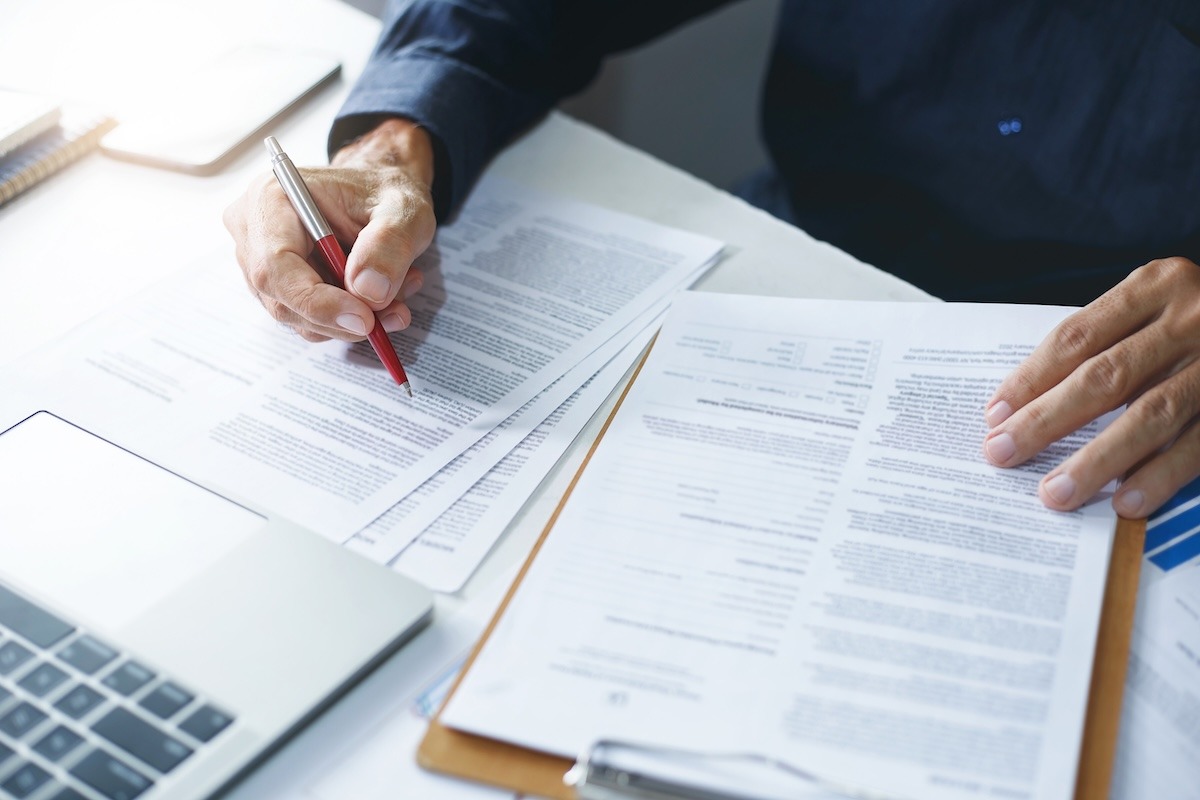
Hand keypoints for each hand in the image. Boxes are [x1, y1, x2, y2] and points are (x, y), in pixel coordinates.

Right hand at [223, 118, 435, 341]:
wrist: (382, 198)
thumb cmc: (384, 193)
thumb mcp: (402, 209)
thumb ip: (389, 245)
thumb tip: (368, 291)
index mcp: (273, 197)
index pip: (275, 266)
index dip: (317, 302)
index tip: (364, 318)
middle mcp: (255, 230)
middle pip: (284, 300)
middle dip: (342, 318)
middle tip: (393, 313)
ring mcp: (263, 262)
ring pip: (299, 317)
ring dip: (352, 321)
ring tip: (397, 294)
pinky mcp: (281, 287)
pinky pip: (310, 320)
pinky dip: (349, 320)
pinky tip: (379, 296)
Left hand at [982, 258, 1199, 517]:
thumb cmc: (1198, 321)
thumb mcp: (1157, 307)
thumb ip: (1108, 342)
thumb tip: (1028, 406)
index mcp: (1158, 284)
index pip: (1077, 336)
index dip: (1031, 378)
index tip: (994, 415)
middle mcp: (1193, 316)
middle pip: (1105, 375)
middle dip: (1048, 420)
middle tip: (1002, 454)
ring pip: (1151, 414)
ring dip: (1098, 459)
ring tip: (1056, 493)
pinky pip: (1198, 444)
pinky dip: (1160, 475)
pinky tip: (1126, 502)